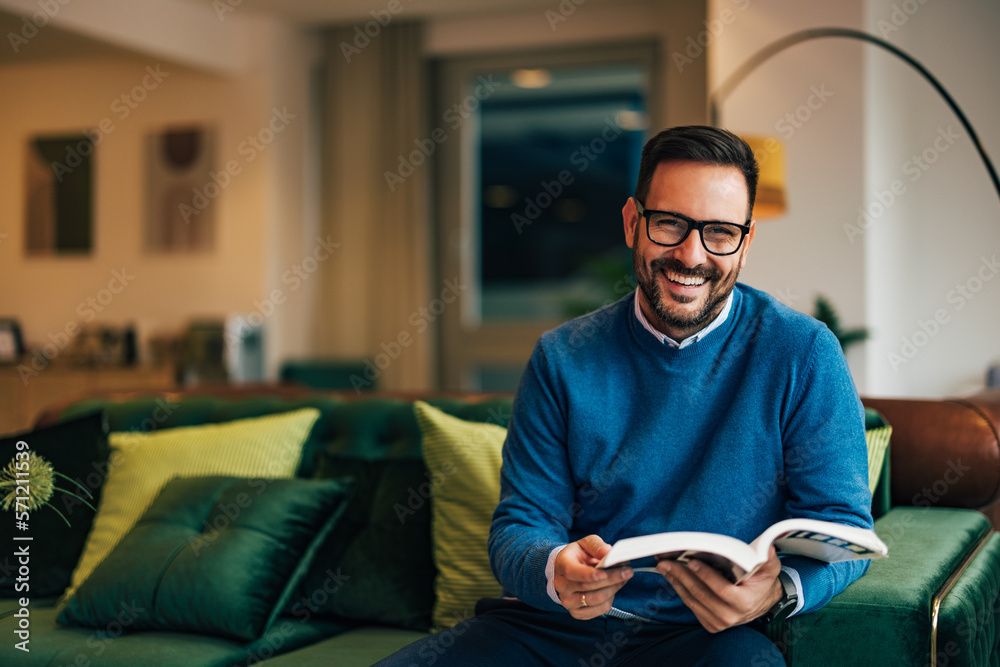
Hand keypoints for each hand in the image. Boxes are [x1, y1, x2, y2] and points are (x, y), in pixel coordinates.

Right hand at [554, 535, 632, 619]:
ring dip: (614, 589)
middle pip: (588, 587)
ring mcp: (568, 602)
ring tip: (623, 578)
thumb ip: (596, 546)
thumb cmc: (579, 555)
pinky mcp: (577, 613)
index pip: (572, 572)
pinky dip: (610, 599)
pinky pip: (600, 610)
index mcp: (562, 565)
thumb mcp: (586, 544)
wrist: (568, 571)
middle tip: (628, 571)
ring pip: (596, 600)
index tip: (604, 573)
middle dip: (612, 579)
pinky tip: (612, 589)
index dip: (588, 574)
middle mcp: (562, 586)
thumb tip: (608, 552)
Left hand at [657, 547, 783, 632]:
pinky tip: (671, 576)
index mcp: (744, 602)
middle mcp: (730, 616)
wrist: (759, 603)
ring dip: (676, 581)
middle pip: (701, 594)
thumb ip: (767, 559)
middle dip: (681, 575)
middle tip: (666, 561)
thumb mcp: (769, 569)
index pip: (721, 589)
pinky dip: (680, 589)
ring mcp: (718, 622)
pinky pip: (691, 605)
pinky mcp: (709, 624)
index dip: (706, 576)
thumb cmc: (761, 582)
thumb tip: (766, 549)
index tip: (691, 561)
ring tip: (664, 566)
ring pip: (692, 600)